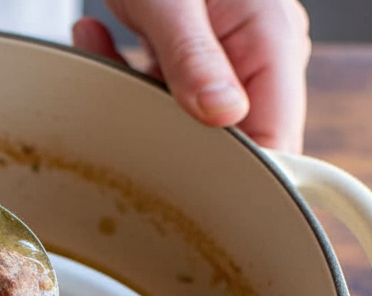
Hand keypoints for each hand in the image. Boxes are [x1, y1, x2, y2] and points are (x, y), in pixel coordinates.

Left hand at [73, 0, 310, 152]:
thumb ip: (193, 58)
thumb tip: (221, 117)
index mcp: (273, 42)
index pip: (276, 140)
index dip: (242, 175)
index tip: (194, 184)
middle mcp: (259, 52)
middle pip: (232, 135)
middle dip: (173, 135)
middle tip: (128, 114)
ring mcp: (228, 52)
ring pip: (188, 112)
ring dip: (136, 94)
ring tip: (100, 48)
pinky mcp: (195, 48)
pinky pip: (164, 82)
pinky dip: (124, 69)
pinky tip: (94, 35)